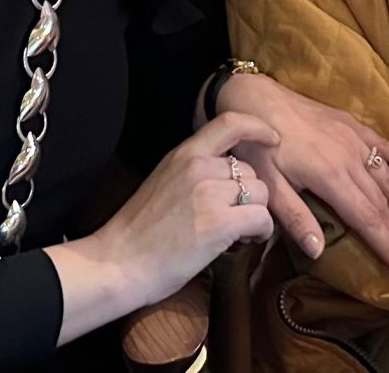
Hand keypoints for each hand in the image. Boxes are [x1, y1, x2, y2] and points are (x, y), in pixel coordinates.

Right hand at [48, 113, 280, 343]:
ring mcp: (209, 193)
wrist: (116, 264)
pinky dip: (260, 232)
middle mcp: (197, 167)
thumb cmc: (137, 234)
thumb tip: (226, 178)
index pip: (229, 123)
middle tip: (236, 218)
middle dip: (251, 195)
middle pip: (252, 170)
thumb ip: (193, 174)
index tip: (272, 139)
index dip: (257, 128)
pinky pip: (262, 218)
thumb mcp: (163, 184)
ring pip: (261, 193)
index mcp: (182, 155)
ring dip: (256, 214)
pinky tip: (243, 242)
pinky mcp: (220, 222)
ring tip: (238, 233)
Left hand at [214, 72, 388, 270]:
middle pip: (382, 200)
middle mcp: (350, 158)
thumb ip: (296, 219)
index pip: (367, 219)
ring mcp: (354, 139)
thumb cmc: (257, 147)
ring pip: (388, 176)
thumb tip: (319, 252)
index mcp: (331, 177)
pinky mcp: (351, 125)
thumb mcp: (269, 186)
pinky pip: (383, 143)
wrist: (254, 98)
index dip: (386, 244)